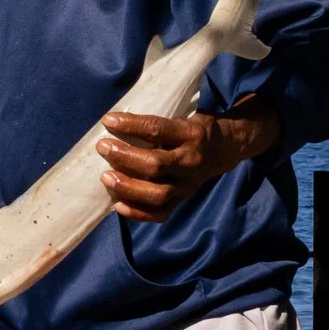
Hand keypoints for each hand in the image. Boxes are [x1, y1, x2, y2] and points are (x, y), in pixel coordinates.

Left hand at [97, 101, 279, 222]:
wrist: (225, 149)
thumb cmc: (195, 128)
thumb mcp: (185, 116)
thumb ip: (159, 123)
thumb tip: (117, 122)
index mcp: (191, 134)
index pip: (158, 130)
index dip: (131, 125)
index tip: (108, 121)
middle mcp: (190, 161)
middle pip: (155, 165)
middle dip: (124, 157)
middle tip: (103, 148)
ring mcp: (187, 184)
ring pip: (156, 193)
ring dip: (128, 187)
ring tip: (105, 177)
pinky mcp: (182, 200)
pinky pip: (160, 213)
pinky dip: (138, 213)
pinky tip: (118, 205)